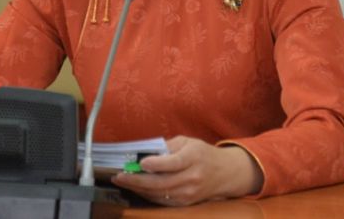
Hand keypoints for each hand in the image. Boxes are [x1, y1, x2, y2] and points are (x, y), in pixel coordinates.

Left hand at [110, 135, 262, 206]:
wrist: (225, 173)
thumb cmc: (202, 153)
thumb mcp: (188, 142)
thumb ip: (167, 146)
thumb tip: (143, 152)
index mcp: (193, 157)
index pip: (173, 163)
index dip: (157, 164)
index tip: (141, 162)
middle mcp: (192, 177)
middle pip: (161, 182)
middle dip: (137, 180)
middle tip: (119, 176)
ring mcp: (189, 192)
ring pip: (159, 193)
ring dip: (138, 188)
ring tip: (123, 181)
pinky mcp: (186, 202)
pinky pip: (162, 200)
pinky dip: (147, 194)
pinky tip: (136, 187)